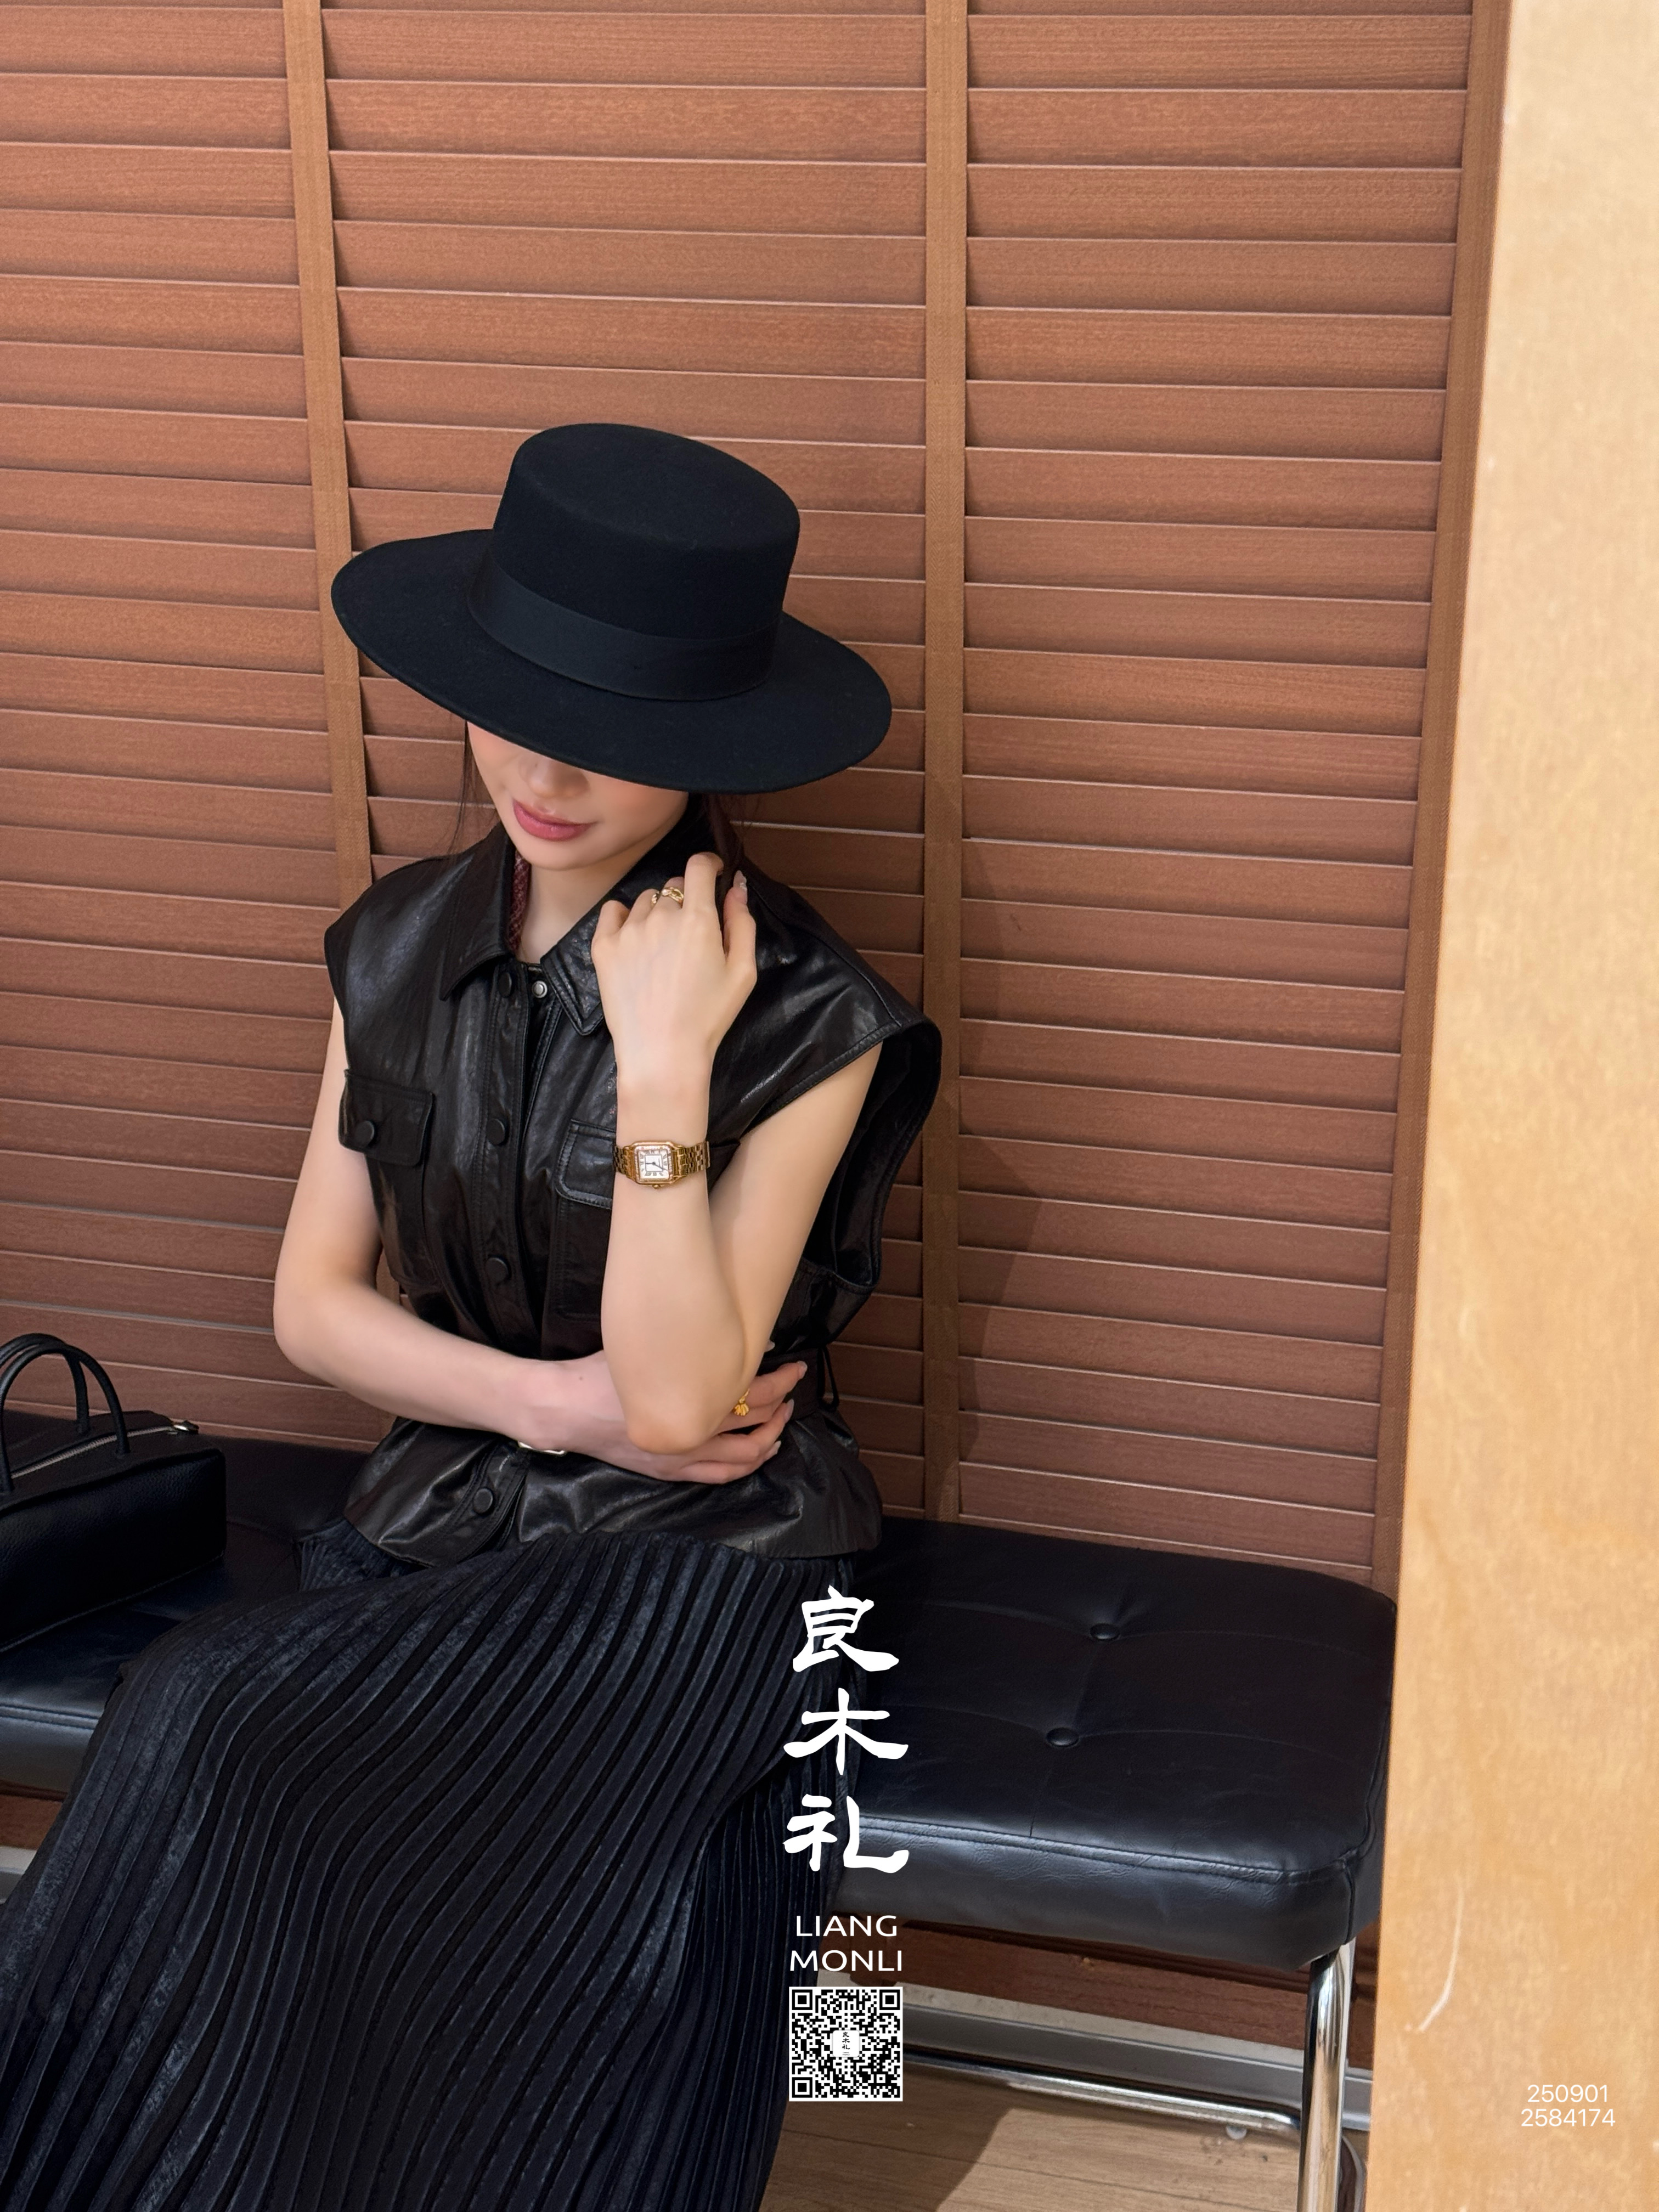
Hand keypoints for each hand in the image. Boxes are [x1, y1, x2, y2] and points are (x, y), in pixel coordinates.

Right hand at [513, 1348, 807, 1485]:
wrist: (565, 1409)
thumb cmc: (601, 1374)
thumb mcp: (648, 1352)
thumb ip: (696, 1350)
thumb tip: (742, 1346)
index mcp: (687, 1400)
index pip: (751, 1393)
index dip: (779, 1381)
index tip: (793, 1367)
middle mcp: (690, 1434)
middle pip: (755, 1423)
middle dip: (781, 1404)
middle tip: (793, 1387)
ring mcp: (681, 1457)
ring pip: (744, 1457)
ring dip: (771, 1438)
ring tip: (782, 1420)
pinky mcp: (670, 1470)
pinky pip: (720, 1475)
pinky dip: (747, 1465)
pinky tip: (760, 1453)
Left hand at [590, 852, 756, 1098]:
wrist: (662, 1054)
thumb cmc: (708, 1018)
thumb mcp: (742, 972)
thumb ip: (742, 923)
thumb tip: (736, 887)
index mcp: (698, 919)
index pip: (699, 866)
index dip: (709, 864)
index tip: (713, 874)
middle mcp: (661, 916)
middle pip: (674, 886)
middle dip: (686, 899)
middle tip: (691, 933)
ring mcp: (629, 930)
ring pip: (647, 901)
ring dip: (658, 912)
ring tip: (663, 947)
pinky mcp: (603, 947)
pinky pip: (613, 911)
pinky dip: (624, 917)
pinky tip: (635, 939)